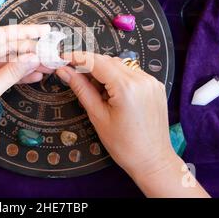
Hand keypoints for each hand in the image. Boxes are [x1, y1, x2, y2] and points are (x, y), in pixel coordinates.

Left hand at [0, 24, 50, 147]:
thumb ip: (12, 73)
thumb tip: (34, 58)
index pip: (2, 35)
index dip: (25, 31)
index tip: (45, 30)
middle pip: (7, 47)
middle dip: (30, 50)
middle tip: (51, 53)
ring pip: (8, 60)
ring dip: (27, 63)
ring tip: (49, 65)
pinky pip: (3, 72)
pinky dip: (18, 74)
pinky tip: (35, 75)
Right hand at [56, 52, 174, 177]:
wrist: (153, 161)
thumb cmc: (126, 145)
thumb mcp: (97, 116)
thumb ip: (81, 89)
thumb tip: (65, 71)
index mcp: (126, 87)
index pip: (96, 62)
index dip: (77, 57)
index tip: (63, 58)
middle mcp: (141, 79)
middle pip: (108, 60)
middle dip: (89, 65)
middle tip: (73, 75)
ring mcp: (151, 81)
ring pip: (120, 64)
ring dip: (103, 71)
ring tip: (95, 92)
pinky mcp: (155, 85)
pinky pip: (131, 72)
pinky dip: (117, 77)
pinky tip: (111, 93)